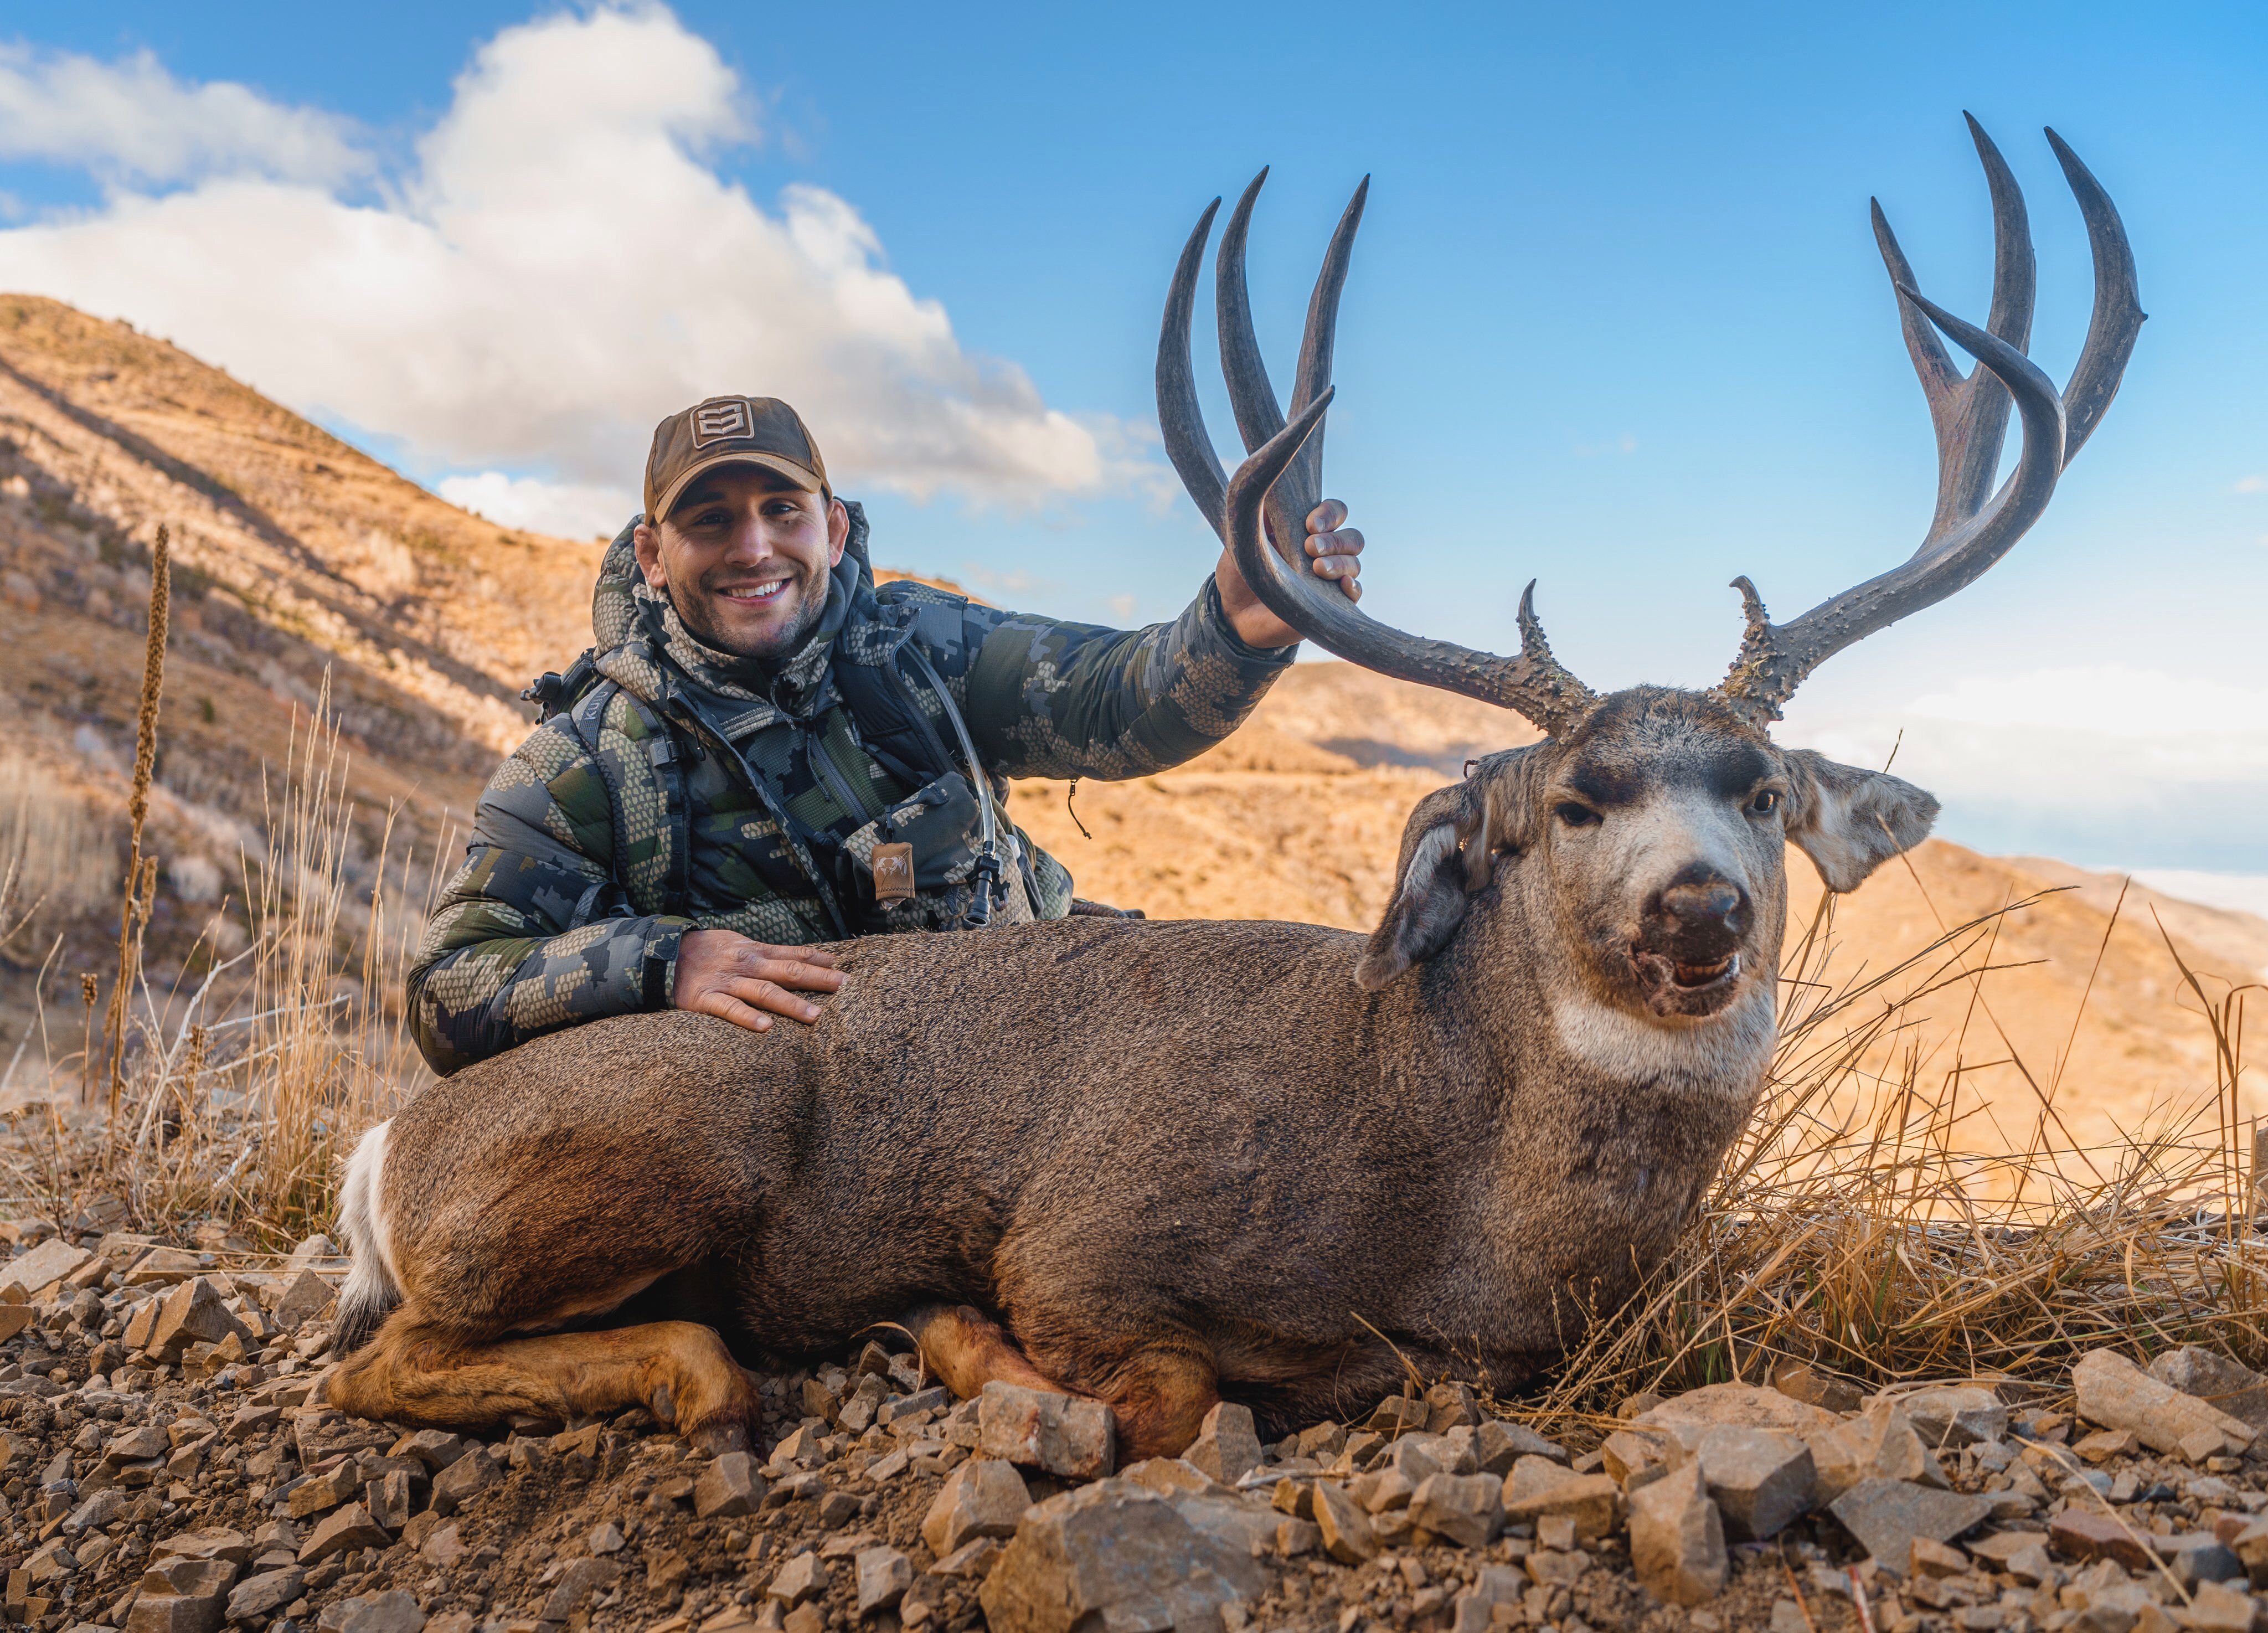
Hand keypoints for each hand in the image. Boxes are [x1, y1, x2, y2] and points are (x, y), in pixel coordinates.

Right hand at [672, 929, 844, 1032]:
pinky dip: (747, 1018)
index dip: (819, 962)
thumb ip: (771, 953)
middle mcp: (746, 965)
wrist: (660, 953)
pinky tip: (766, 1028)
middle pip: (788, 971)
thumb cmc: (705, 951)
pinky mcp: (706, 999)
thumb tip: (808, 956)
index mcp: (754, 952)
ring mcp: (727, 982)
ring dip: (791, 1004)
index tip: (844, 971)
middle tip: (845, 988)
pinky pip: (729, 1010)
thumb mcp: (739, 943)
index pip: (793, 955)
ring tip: (816, 1016)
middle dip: (818, 980)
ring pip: (764, 992)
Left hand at [1214, 498, 1363, 648]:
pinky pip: (1355, 593)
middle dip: (1334, 540)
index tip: (1310, 524)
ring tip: (1317, 568)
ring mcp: (1330, 579)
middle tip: (1310, 547)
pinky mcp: (1331, 605)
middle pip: (1352, 538)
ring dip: (1339, 562)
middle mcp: (1325, 552)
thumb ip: (1260, 515)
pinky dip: (1353, 586)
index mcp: (1308, 531)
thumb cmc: (1239, 573)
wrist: (1232, 613)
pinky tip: (1342, 584)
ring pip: (1354, 563)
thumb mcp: (1243, 539)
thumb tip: (1273, 487)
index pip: (1335, 512)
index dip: (1330, 514)